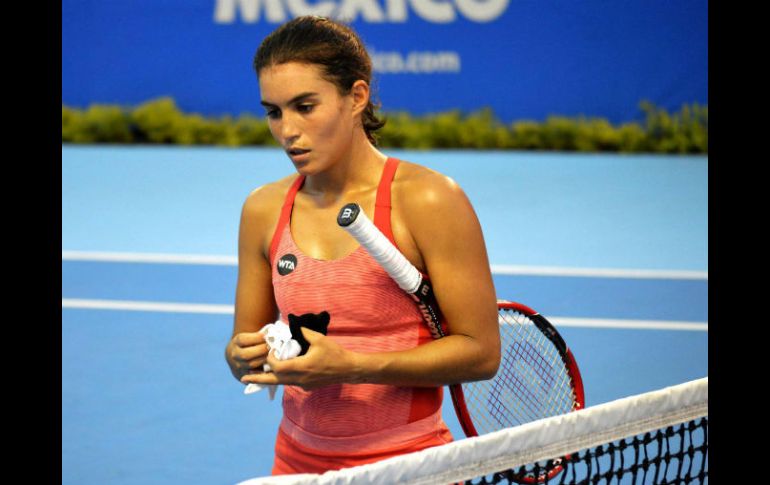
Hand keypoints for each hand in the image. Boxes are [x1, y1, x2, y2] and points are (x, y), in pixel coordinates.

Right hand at [227, 331, 269, 379]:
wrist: (236, 357)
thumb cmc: (249, 344)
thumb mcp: (250, 337)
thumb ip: (260, 336)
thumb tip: (272, 331)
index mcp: (236, 343)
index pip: (243, 340)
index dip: (256, 337)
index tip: (267, 335)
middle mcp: (234, 355)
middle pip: (246, 354)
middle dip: (261, 350)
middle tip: (271, 347)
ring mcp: (237, 366)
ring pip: (250, 365)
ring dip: (263, 360)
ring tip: (273, 356)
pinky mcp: (242, 375)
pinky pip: (253, 375)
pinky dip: (262, 371)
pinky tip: (270, 366)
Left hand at [240, 327, 358, 389]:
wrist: (349, 369)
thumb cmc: (335, 353)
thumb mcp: (319, 339)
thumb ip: (303, 333)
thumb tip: (292, 325)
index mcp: (301, 367)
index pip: (277, 367)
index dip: (270, 360)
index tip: (271, 351)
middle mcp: (300, 379)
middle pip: (274, 380)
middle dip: (258, 379)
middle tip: (243, 377)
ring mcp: (303, 385)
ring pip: (281, 383)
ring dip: (269, 379)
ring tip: (254, 379)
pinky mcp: (307, 387)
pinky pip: (291, 383)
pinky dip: (282, 378)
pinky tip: (278, 373)